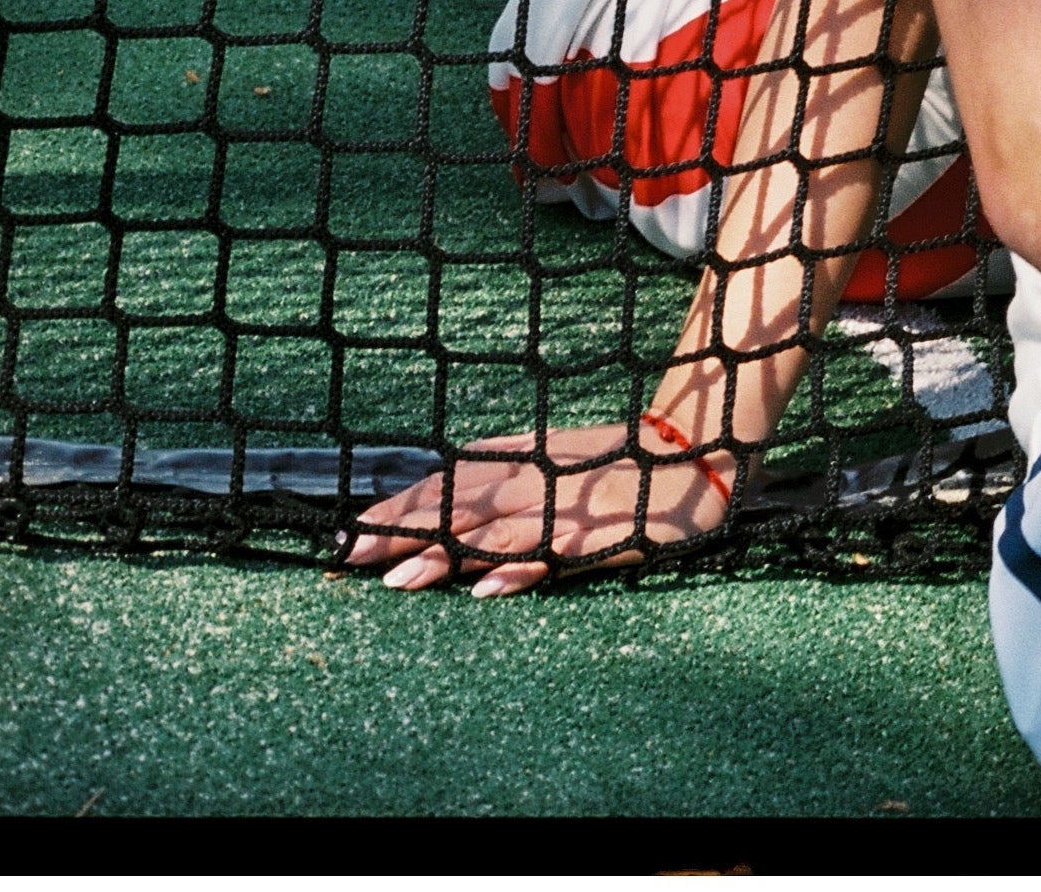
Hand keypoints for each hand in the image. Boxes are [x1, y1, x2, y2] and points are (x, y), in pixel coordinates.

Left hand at [343, 420, 738, 595]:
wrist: (692, 457)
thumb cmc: (617, 459)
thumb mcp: (552, 450)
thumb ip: (504, 460)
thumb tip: (449, 467)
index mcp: (519, 459)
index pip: (445, 482)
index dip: (399, 506)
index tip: (350, 530)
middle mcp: (531, 479)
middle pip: (454, 504)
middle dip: (399, 529)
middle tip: (347, 555)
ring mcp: (560, 507)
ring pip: (489, 531)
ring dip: (441, 555)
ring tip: (395, 581)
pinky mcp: (592, 535)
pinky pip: (549, 554)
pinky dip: (517, 569)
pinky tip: (486, 590)